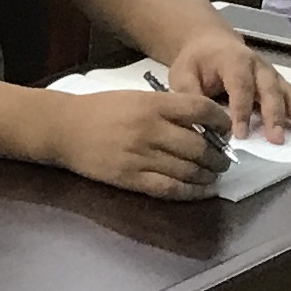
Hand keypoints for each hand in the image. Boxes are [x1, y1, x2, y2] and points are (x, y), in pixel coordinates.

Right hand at [46, 86, 233, 198]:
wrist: (64, 129)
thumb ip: (168, 108)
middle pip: (200, 145)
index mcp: (153, 104)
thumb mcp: (137, 98)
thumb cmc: (102, 110)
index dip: (221, 121)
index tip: (226, 129)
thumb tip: (203, 125)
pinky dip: (192, 192)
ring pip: (189, 170)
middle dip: (219, 156)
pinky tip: (201, 191)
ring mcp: (141, 156)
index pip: (201, 110)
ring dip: (208, 175)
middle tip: (224, 160)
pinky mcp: (131, 178)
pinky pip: (170, 189)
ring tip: (214, 175)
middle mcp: (150, 129)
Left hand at [160, 26, 290, 144]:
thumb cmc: (197, 61)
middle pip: (270, 91)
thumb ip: (189, 96)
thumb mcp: (182, 74)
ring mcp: (273, 75)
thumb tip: (196, 122)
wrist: (211, 42)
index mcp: (234, 61)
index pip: (240, 87)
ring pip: (290, 94)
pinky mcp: (280, 84)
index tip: (239, 135)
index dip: (240, 111)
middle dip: (275, 116)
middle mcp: (259, 67)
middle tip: (276, 139)